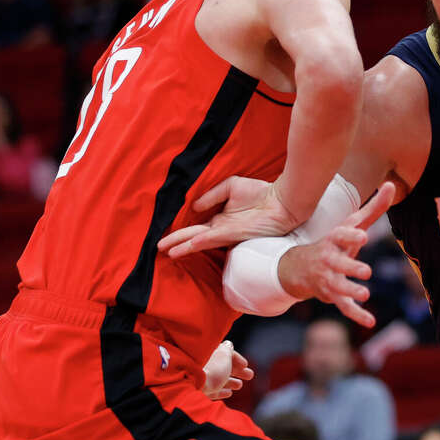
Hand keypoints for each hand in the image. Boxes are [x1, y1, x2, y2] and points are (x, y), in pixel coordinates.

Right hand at [158, 176, 301, 257]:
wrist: (282, 200)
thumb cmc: (261, 193)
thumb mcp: (231, 187)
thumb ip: (212, 195)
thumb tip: (195, 205)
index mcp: (220, 219)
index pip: (196, 227)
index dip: (182, 232)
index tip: (166, 236)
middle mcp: (221, 229)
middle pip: (193, 237)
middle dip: (176, 242)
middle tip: (158, 248)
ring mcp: (227, 232)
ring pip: (200, 241)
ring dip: (183, 246)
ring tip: (167, 252)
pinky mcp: (234, 233)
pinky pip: (213, 237)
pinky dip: (200, 241)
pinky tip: (188, 245)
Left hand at [202, 340, 254, 399]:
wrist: (193, 387)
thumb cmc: (211, 369)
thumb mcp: (224, 355)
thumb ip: (228, 349)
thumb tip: (228, 345)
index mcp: (207, 353)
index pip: (224, 353)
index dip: (236, 358)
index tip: (245, 365)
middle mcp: (201, 364)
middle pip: (221, 366)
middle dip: (237, 371)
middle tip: (250, 375)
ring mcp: (198, 379)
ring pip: (216, 379)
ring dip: (230, 381)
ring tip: (239, 385)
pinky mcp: (197, 392)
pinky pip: (210, 390)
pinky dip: (220, 390)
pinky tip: (228, 393)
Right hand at [279, 182, 394, 327]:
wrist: (300, 267)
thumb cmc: (335, 242)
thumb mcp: (351, 225)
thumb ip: (373, 208)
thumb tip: (391, 185)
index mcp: (334, 240)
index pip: (341, 235)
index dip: (352, 236)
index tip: (364, 236)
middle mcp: (329, 259)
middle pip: (338, 263)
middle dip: (350, 267)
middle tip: (367, 271)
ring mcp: (329, 278)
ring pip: (338, 286)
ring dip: (351, 290)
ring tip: (365, 294)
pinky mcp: (332, 295)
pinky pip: (343, 306)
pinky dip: (356, 314)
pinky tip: (370, 321)